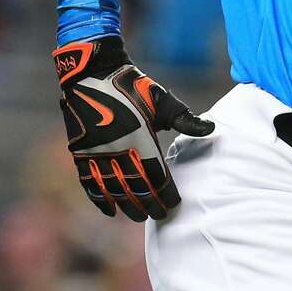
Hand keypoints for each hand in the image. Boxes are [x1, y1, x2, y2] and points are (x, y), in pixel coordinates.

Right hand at [53, 35, 213, 220]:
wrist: (92, 74)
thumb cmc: (132, 86)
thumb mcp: (162, 100)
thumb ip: (185, 118)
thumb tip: (211, 129)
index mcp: (140, 136)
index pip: (156, 174)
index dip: (165, 192)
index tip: (175, 204)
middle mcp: (118, 148)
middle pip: (136, 186)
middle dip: (149, 203)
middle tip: (160, 216)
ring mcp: (96, 152)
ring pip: (113, 188)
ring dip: (126, 205)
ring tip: (138, 217)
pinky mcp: (80, 152)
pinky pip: (89, 182)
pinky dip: (99, 199)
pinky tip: (109, 211)